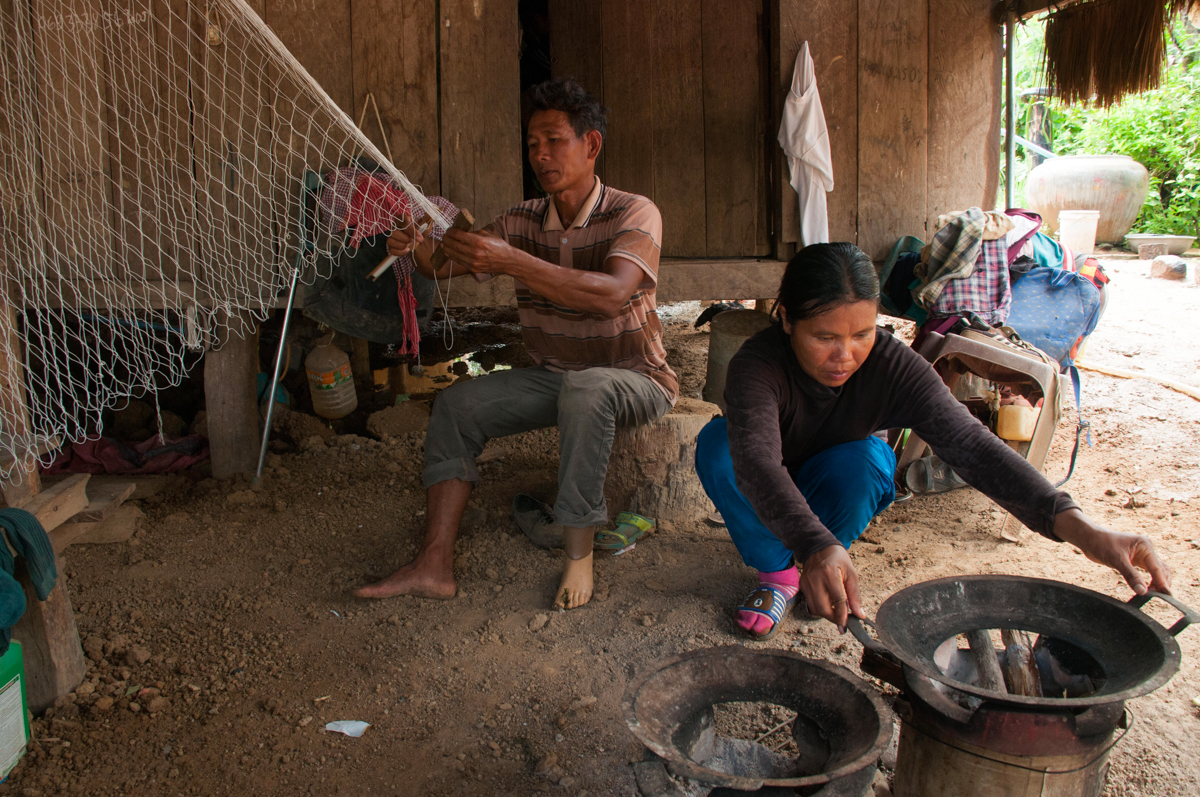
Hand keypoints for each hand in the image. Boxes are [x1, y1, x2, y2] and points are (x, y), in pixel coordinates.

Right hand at [386, 213, 426, 257]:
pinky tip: (407, 249)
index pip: (403, 222)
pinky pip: (391, 250)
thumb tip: (431, 213)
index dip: (411, 231)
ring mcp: (391, 236)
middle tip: (412, 240)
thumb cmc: (420, 229)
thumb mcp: (424, 224)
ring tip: (409, 245)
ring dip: (401, 245)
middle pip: (394, 233)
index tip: (420, 237)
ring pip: (390, 241)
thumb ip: (427, 219)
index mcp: (402, 218)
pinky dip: (400, 252)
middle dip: (405, 239)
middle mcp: (394, 226)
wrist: (418, 238)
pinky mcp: (391, 245)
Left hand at [439, 228, 516, 274]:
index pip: (459, 235)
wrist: (507, 261)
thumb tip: (462, 232)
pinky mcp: (473, 268)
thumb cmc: (499, 246)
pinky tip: (449, 252)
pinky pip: (459, 261)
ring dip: (447, 248)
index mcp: (478, 241)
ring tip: (443, 244)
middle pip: (454, 244)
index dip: (451, 232)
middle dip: (446, 239)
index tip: (448, 230)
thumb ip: (473, 233)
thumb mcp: (487, 235)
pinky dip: (452, 256)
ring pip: (454, 254)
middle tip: (444, 236)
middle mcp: (474, 252)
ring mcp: (473, 262)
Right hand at [799, 544, 863, 632]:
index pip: (837, 599)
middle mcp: (815, 578)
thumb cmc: (838, 559)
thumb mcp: (851, 573)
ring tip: (836, 612)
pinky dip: (820, 608)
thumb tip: (859, 615)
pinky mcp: (802, 585)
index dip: (843, 615)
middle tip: (842, 622)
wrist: (818, 547)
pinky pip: (811, 604)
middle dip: (833, 619)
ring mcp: (806, 582)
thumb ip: (855, 595)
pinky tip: (828, 603)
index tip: (846, 626)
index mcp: (830, 573)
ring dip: (827, 615)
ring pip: (815, 609)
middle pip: (823, 608)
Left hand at [1053, 508, 1171, 594]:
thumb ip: (1131, 576)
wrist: (1089, 538)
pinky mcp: (1135, 561)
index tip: (1166, 595)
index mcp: (1145, 545)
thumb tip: (1143, 591)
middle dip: (1161, 583)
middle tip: (1159, 597)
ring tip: (1154, 595)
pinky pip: (1147, 572)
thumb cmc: (1102, 544)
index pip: (1157, 567)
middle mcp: (1146, 550)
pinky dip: (1149, 581)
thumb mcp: (1117, 560)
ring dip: (1157, 582)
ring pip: (1156, 571)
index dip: (1162, 582)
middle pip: (1161, 570)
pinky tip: (1147, 590)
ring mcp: (1141, 555)